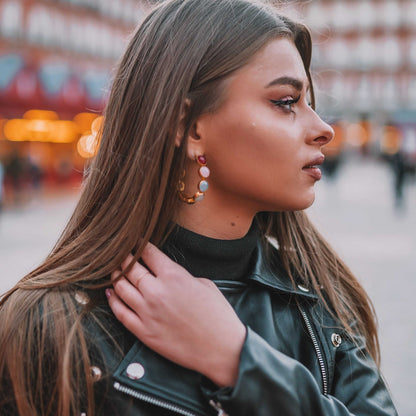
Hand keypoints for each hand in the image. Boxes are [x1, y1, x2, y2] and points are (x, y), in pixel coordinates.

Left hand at [106, 243, 245, 386]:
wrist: (221, 348)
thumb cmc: (217, 315)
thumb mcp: (204, 284)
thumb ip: (182, 276)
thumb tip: (169, 275)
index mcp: (174, 276)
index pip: (148, 253)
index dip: (140, 245)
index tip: (136, 242)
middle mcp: (156, 291)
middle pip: (130, 268)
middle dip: (125, 259)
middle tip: (122, 254)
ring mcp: (147, 313)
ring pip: (120, 288)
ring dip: (116, 277)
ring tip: (115, 271)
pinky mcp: (143, 332)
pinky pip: (120, 313)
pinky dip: (113, 300)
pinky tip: (111, 294)